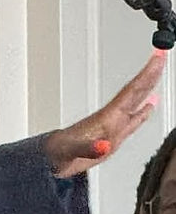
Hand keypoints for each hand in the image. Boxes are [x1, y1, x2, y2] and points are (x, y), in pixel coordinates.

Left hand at [43, 50, 166, 177]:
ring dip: (149, 86)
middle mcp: (111, 117)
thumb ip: (89, 148)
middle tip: (162, 54)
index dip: (146, 74)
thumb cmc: (59, 152)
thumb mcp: (72, 150)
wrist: (52, 159)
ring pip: (136, 101)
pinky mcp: (113, 135)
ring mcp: (112, 124)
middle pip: (135, 90)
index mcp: (106, 117)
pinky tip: (150, 105)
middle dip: (150, 72)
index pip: (131, 90)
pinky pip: (134, 119)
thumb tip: (104, 146)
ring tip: (159, 72)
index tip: (157, 57)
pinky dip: (144, 110)